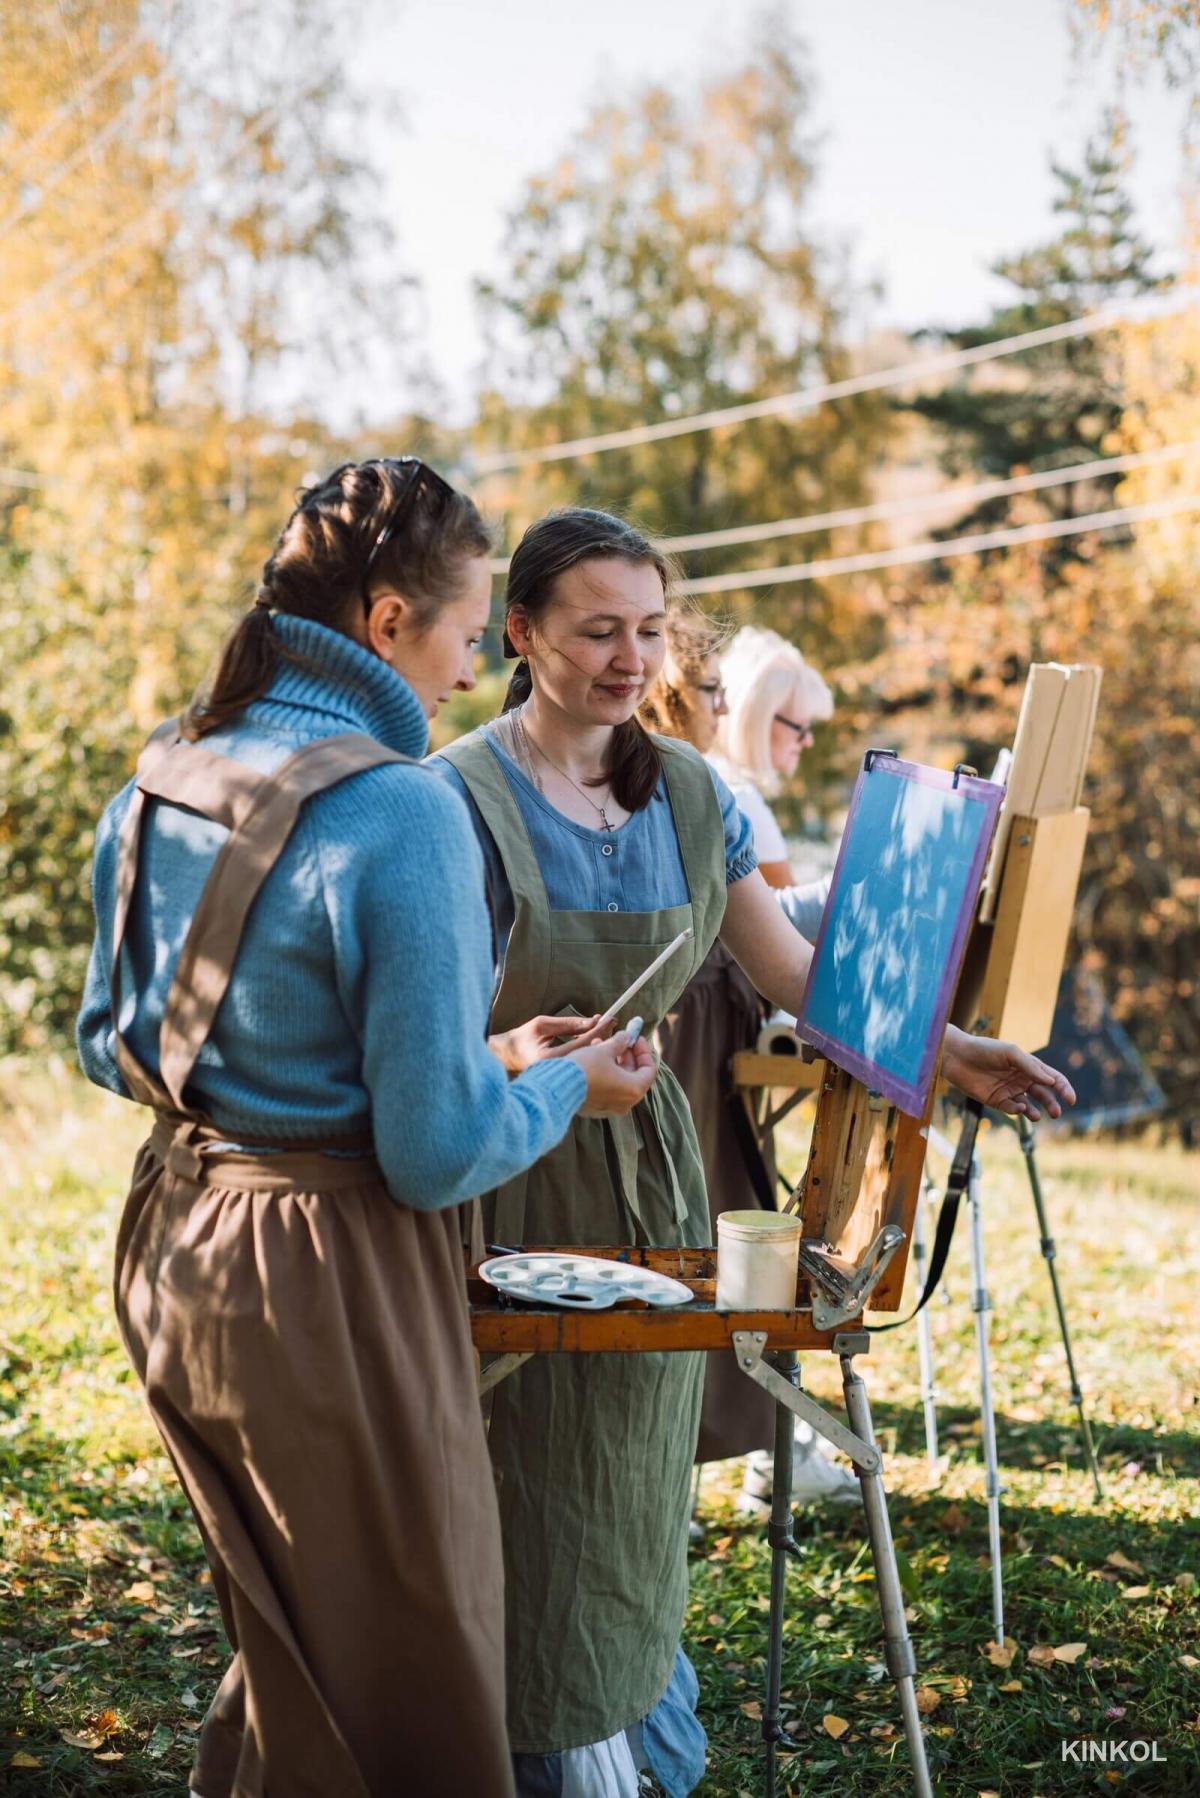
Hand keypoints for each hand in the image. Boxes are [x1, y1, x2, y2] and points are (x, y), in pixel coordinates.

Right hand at [488, 1013, 600, 1074]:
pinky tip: (592, 1041)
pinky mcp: (564, 1080)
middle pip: (589, 1054)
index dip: (597, 1028)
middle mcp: (557, 1071)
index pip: (582, 1043)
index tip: (609, 1017)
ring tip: (603, 1029)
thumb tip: (593, 1021)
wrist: (508, 1057)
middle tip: (611, 1022)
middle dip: (602, 1037)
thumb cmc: (522, 1038)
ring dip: (598, 1044)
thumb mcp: (543, 1024)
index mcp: (549, 1058)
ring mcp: (560, 1078)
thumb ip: (569, 1024)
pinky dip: (590, 1053)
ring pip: (589, 1061)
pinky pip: (584, 1066)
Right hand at [571, 1030, 657, 1116]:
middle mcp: (625, 1103)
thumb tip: (625, 1037)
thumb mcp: (604, 1050)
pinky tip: (593, 1058)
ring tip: (600, 1043)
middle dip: (626, 1054)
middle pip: (633, 1075)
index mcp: (634, 1090)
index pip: (649, 1069)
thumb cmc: (584, 1069)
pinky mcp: (596, 1108)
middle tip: (619, 1039)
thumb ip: (619, 1042)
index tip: (635, 1038)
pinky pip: (606, 1088)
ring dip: (613, 1061)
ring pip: (618, 1081)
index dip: (643, 1051)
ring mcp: (610, 1107)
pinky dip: (604, 1073)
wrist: (557, 1087)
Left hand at [942, 1025, 1075, 1120]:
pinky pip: (1012, 1109)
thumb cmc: (985, 1049)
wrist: (958, 1057)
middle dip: (1052, 1104)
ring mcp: (1009, 1091)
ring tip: (1038, 1116)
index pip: (1052, 1078)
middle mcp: (1021, 1079)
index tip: (1070, 1099)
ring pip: (1029, 1106)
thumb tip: (1051, 1081)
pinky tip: (1018, 1107)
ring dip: (1036, 1112)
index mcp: (1028, 1066)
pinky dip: (1017, 1111)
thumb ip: (1030, 1066)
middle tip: (1057, 1113)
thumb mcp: (1010, 1052)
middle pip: (1044, 1095)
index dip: (1063, 1088)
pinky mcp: (997, 1101)